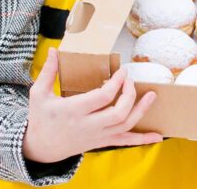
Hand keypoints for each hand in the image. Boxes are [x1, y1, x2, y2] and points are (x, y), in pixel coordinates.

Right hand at [22, 48, 161, 163]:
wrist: (40, 148)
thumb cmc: (41, 118)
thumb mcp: (39, 94)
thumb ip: (48, 71)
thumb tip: (53, 49)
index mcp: (73, 110)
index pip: (102, 97)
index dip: (116, 83)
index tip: (122, 71)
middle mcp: (88, 125)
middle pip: (118, 112)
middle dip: (129, 94)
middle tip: (130, 79)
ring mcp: (97, 136)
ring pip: (124, 126)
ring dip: (141, 110)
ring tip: (152, 95)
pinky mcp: (101, 142)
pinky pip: (125, 142)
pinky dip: (142, 140)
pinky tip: (158, 137)